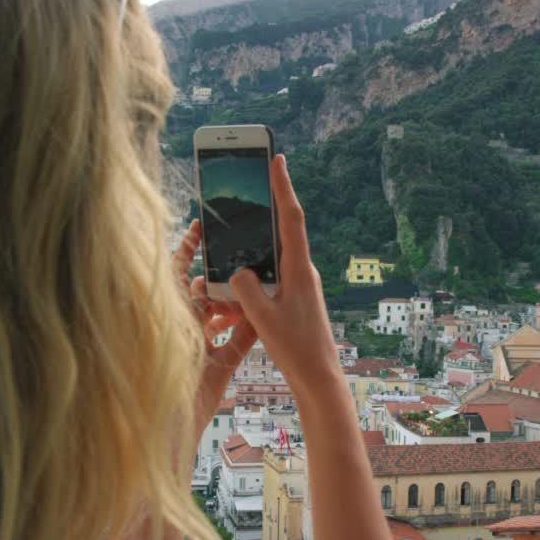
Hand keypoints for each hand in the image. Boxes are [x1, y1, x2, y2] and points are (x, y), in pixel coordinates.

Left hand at [172, 220, 257, 430]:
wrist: (167, 430)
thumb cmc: (161, 384)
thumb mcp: (174, 338)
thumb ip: (193, 314)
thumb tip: (207, 282)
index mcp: (168, 314)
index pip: (177, 272)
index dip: (187, 248)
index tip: (200, 225)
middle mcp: (182, 326)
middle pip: (205, 290)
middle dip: (224, 277)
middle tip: (246, 261)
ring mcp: (200, 345)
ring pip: (222, 313)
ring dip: (239, 303)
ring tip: (257, 292)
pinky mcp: (219, 364)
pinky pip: (236, 339)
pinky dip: (249, 327)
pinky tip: (263, 318)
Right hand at [230, 155, 342, 400]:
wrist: (319, 381)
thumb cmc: (297, 351)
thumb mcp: (263, 318)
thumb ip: (246, 289)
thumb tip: (239, 269)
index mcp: (299, 270)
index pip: (290, 218)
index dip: (282, 186)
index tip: (277, 158)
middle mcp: (301, 273)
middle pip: (275, 235)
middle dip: (256, 219)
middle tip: (242, 193)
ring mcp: (297, 288)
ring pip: (265, 265)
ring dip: (244, 267)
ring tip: (220, 276)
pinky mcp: (291, 303)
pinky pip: (265, 287)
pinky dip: (246, 291)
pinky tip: (226, 308)